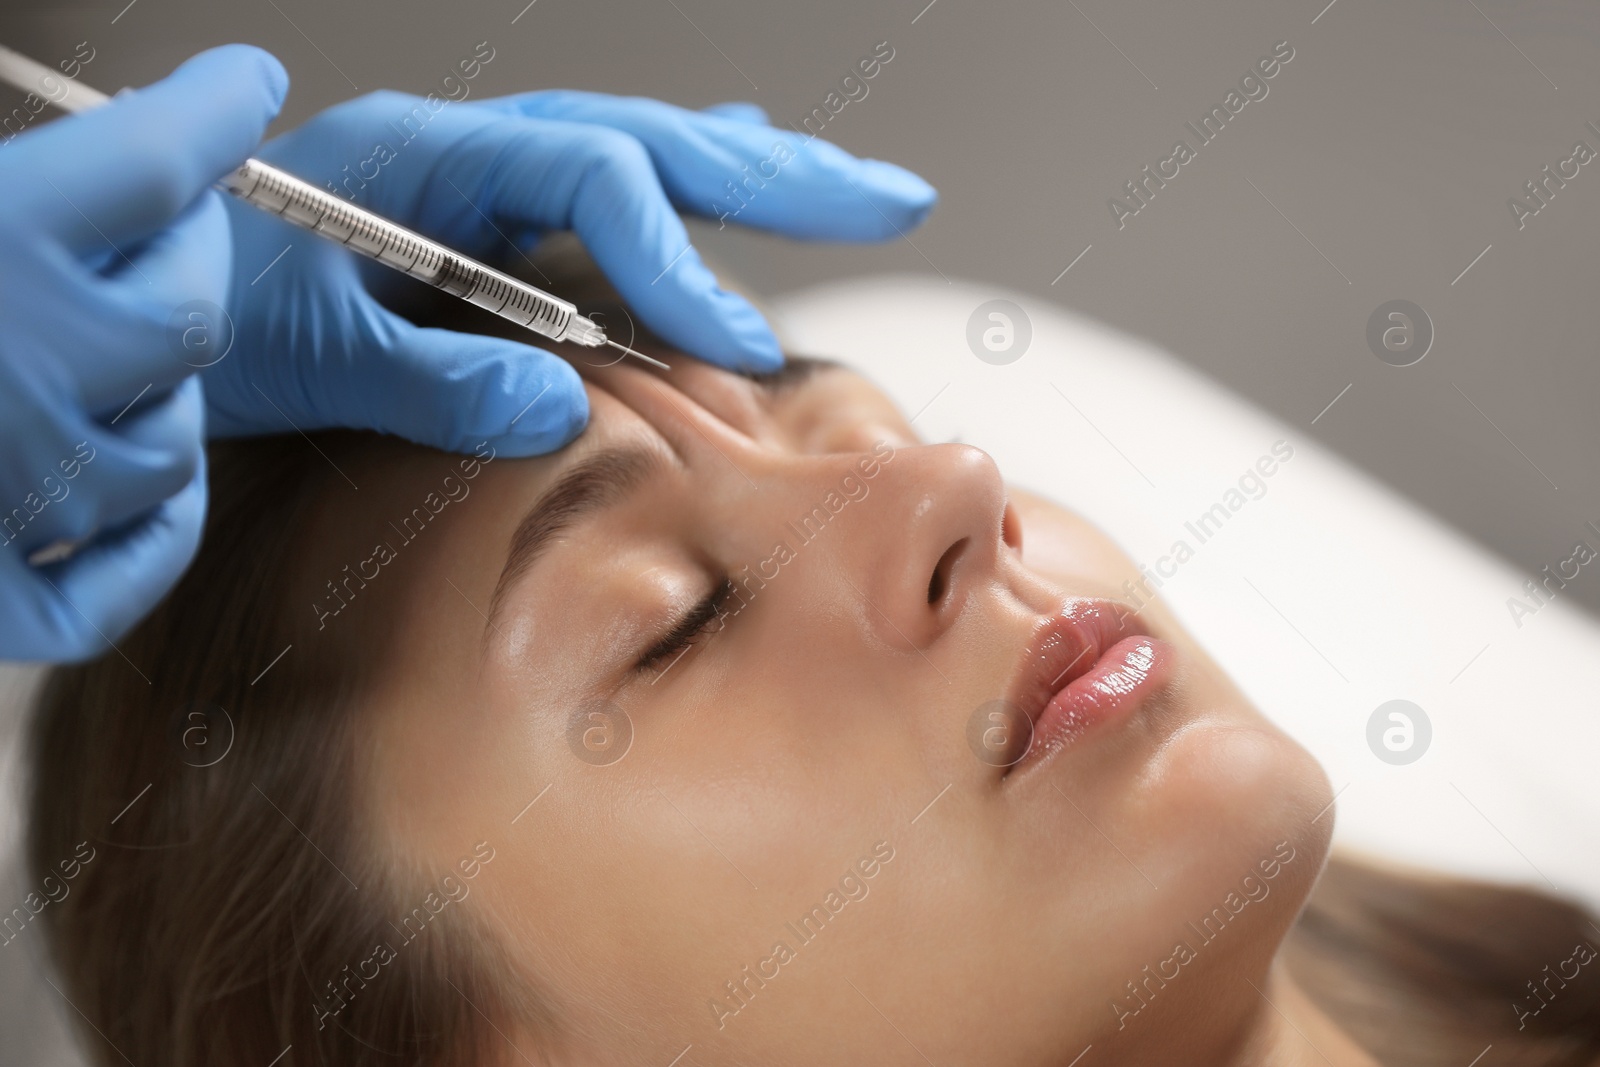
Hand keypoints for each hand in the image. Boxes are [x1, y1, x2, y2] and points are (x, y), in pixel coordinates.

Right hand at [0, 45, 285, 661]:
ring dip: (165, 389)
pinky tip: (147, 484)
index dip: (212, 114)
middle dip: (192, 253)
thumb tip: (110, 146)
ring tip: (124, 349)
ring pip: (173, 441)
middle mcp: (18, 371)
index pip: (157, 160)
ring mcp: (10, 498)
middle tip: (169, 223)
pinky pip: (123, 580)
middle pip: (190, 310)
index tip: (240, 88)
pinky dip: (155, 533)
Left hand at [206, 86, 936, 457]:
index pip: (592, 178)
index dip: (677, 257)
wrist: (157, 292)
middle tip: (891, 200)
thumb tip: (555, 404)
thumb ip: (428, 379)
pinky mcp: (498, 216)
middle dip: (782, 177)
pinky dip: (692, 182)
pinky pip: (616, 183)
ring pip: (655, 154)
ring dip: (767, 176)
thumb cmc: (219, 316)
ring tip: (865, 196)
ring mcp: (492, 178)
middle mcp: (476, 149)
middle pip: (657, 139)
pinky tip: (744, 168)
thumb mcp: (310, 357)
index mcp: (430, 157)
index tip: (739, 342)